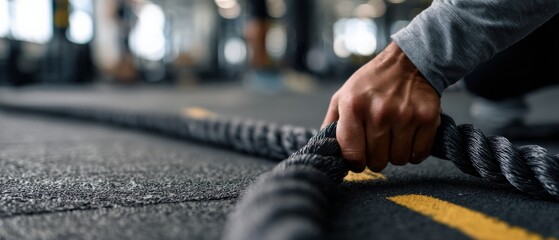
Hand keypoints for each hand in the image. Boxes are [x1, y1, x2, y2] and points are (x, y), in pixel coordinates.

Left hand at [322, 42, 440, 171]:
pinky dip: (414, 150)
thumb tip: (325, 149)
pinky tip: (409, 135)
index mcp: (353, 106)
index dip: (355, 162)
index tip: (359, 158)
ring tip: (394, 134)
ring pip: (398, 160)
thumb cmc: (371, 82)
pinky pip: (418, 154)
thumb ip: (331, 123)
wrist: (408, 61)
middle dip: (376, 156)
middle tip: (379, 140)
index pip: (352, 154)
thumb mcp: (343, 95)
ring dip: (396, 153)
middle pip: (377, 161)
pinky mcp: (427, 118)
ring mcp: (405, 115)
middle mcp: (379, 111)